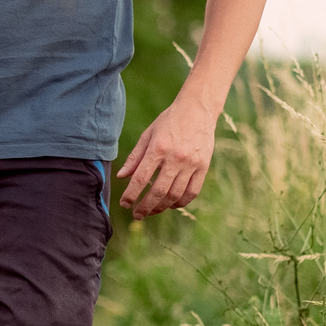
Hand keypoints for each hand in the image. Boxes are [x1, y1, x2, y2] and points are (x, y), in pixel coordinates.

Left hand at [118, 94, 214, 217]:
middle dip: (145, 207)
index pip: (140, 178)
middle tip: (137, 215)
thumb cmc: (169, 122)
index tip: (124, 204)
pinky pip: (192, 192)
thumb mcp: (148, 135)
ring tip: (152, 211)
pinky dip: (181, 202)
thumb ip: (135, 157)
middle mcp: (175, 158)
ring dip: (162, 207)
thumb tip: (121, 177)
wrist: (198, 110)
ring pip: (175, 195)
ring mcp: (191, 164)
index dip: (131, 195)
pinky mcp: (204, 167)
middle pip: (158, 191)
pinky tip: (171, 204)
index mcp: (158, 149)